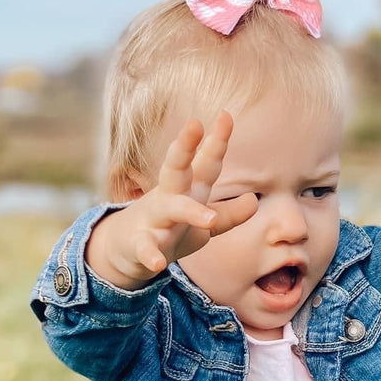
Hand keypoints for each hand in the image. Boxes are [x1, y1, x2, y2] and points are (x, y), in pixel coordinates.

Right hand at [122, 110, 258, 278]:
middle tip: (194, 124)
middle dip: (184, 147)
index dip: (216, 141)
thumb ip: (229, 214)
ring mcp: (153, 220)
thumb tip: (254, 201)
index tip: (226, 115)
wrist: (127, 252)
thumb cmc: (170, 231)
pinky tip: (158, 265)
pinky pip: (145, 249)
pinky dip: (150, 256)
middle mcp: (169, 198)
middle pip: (176, 168)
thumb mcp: (204, 225)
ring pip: (170, 209)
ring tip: (209, 219)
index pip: (204, 162)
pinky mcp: (140, 244)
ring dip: (189, 212)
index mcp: (187, 190)